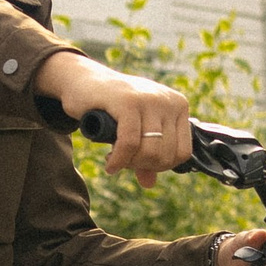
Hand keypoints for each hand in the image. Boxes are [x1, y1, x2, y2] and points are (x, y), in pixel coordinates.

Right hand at [34, 48, 192, 185]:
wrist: (83, 80)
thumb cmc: (112, 107)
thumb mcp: (135, 130)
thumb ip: (145, 155)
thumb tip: (150, 184)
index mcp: (178, 106)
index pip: (182, 152)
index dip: (161, 166)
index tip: (139, 163)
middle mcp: (168, 101)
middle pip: (166, 154)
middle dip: (142, 166)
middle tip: (123, 162)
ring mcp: (149, 99)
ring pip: (150, 151)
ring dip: (130, 164)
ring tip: (114, 161)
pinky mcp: (127, 101)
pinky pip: (129, 142)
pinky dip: (119, 159)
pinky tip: (110, 164)